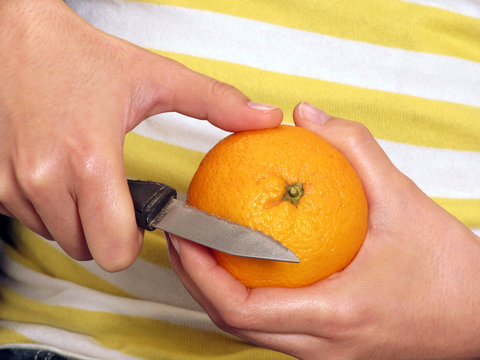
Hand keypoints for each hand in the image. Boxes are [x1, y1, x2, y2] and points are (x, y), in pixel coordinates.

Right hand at [0, 0, 281, 270]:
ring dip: (75, 218)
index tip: (137, 220)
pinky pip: (27, 219)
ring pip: (57, 236)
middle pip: (88, 250)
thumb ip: (216, 102)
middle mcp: (45, 177)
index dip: (131, 242)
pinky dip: (46, 206)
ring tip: (82, 175)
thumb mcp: (155, 77)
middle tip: (113, 195)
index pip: (114, 249)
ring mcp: (12, 182)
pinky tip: (55, 172)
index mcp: (91, 157)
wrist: (12, 36)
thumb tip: (263, 118)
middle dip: (106, 231)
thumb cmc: (80, 57)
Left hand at [168, 102, 479, 358]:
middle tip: (185, 237)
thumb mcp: (404, 200)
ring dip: (217, 291)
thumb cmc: (451, 274)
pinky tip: (247, 264)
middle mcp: (322, 346)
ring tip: (206, 248)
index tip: (186, 236)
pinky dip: (246, 297)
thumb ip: (352, 149)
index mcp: (337, 313)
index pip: (243, 309)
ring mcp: (323, 354)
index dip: (202, 275)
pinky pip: (271, 328)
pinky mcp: (328, 349)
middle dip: (196, 281)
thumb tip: (308, 116)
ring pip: (248, 330)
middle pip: (232, 323)